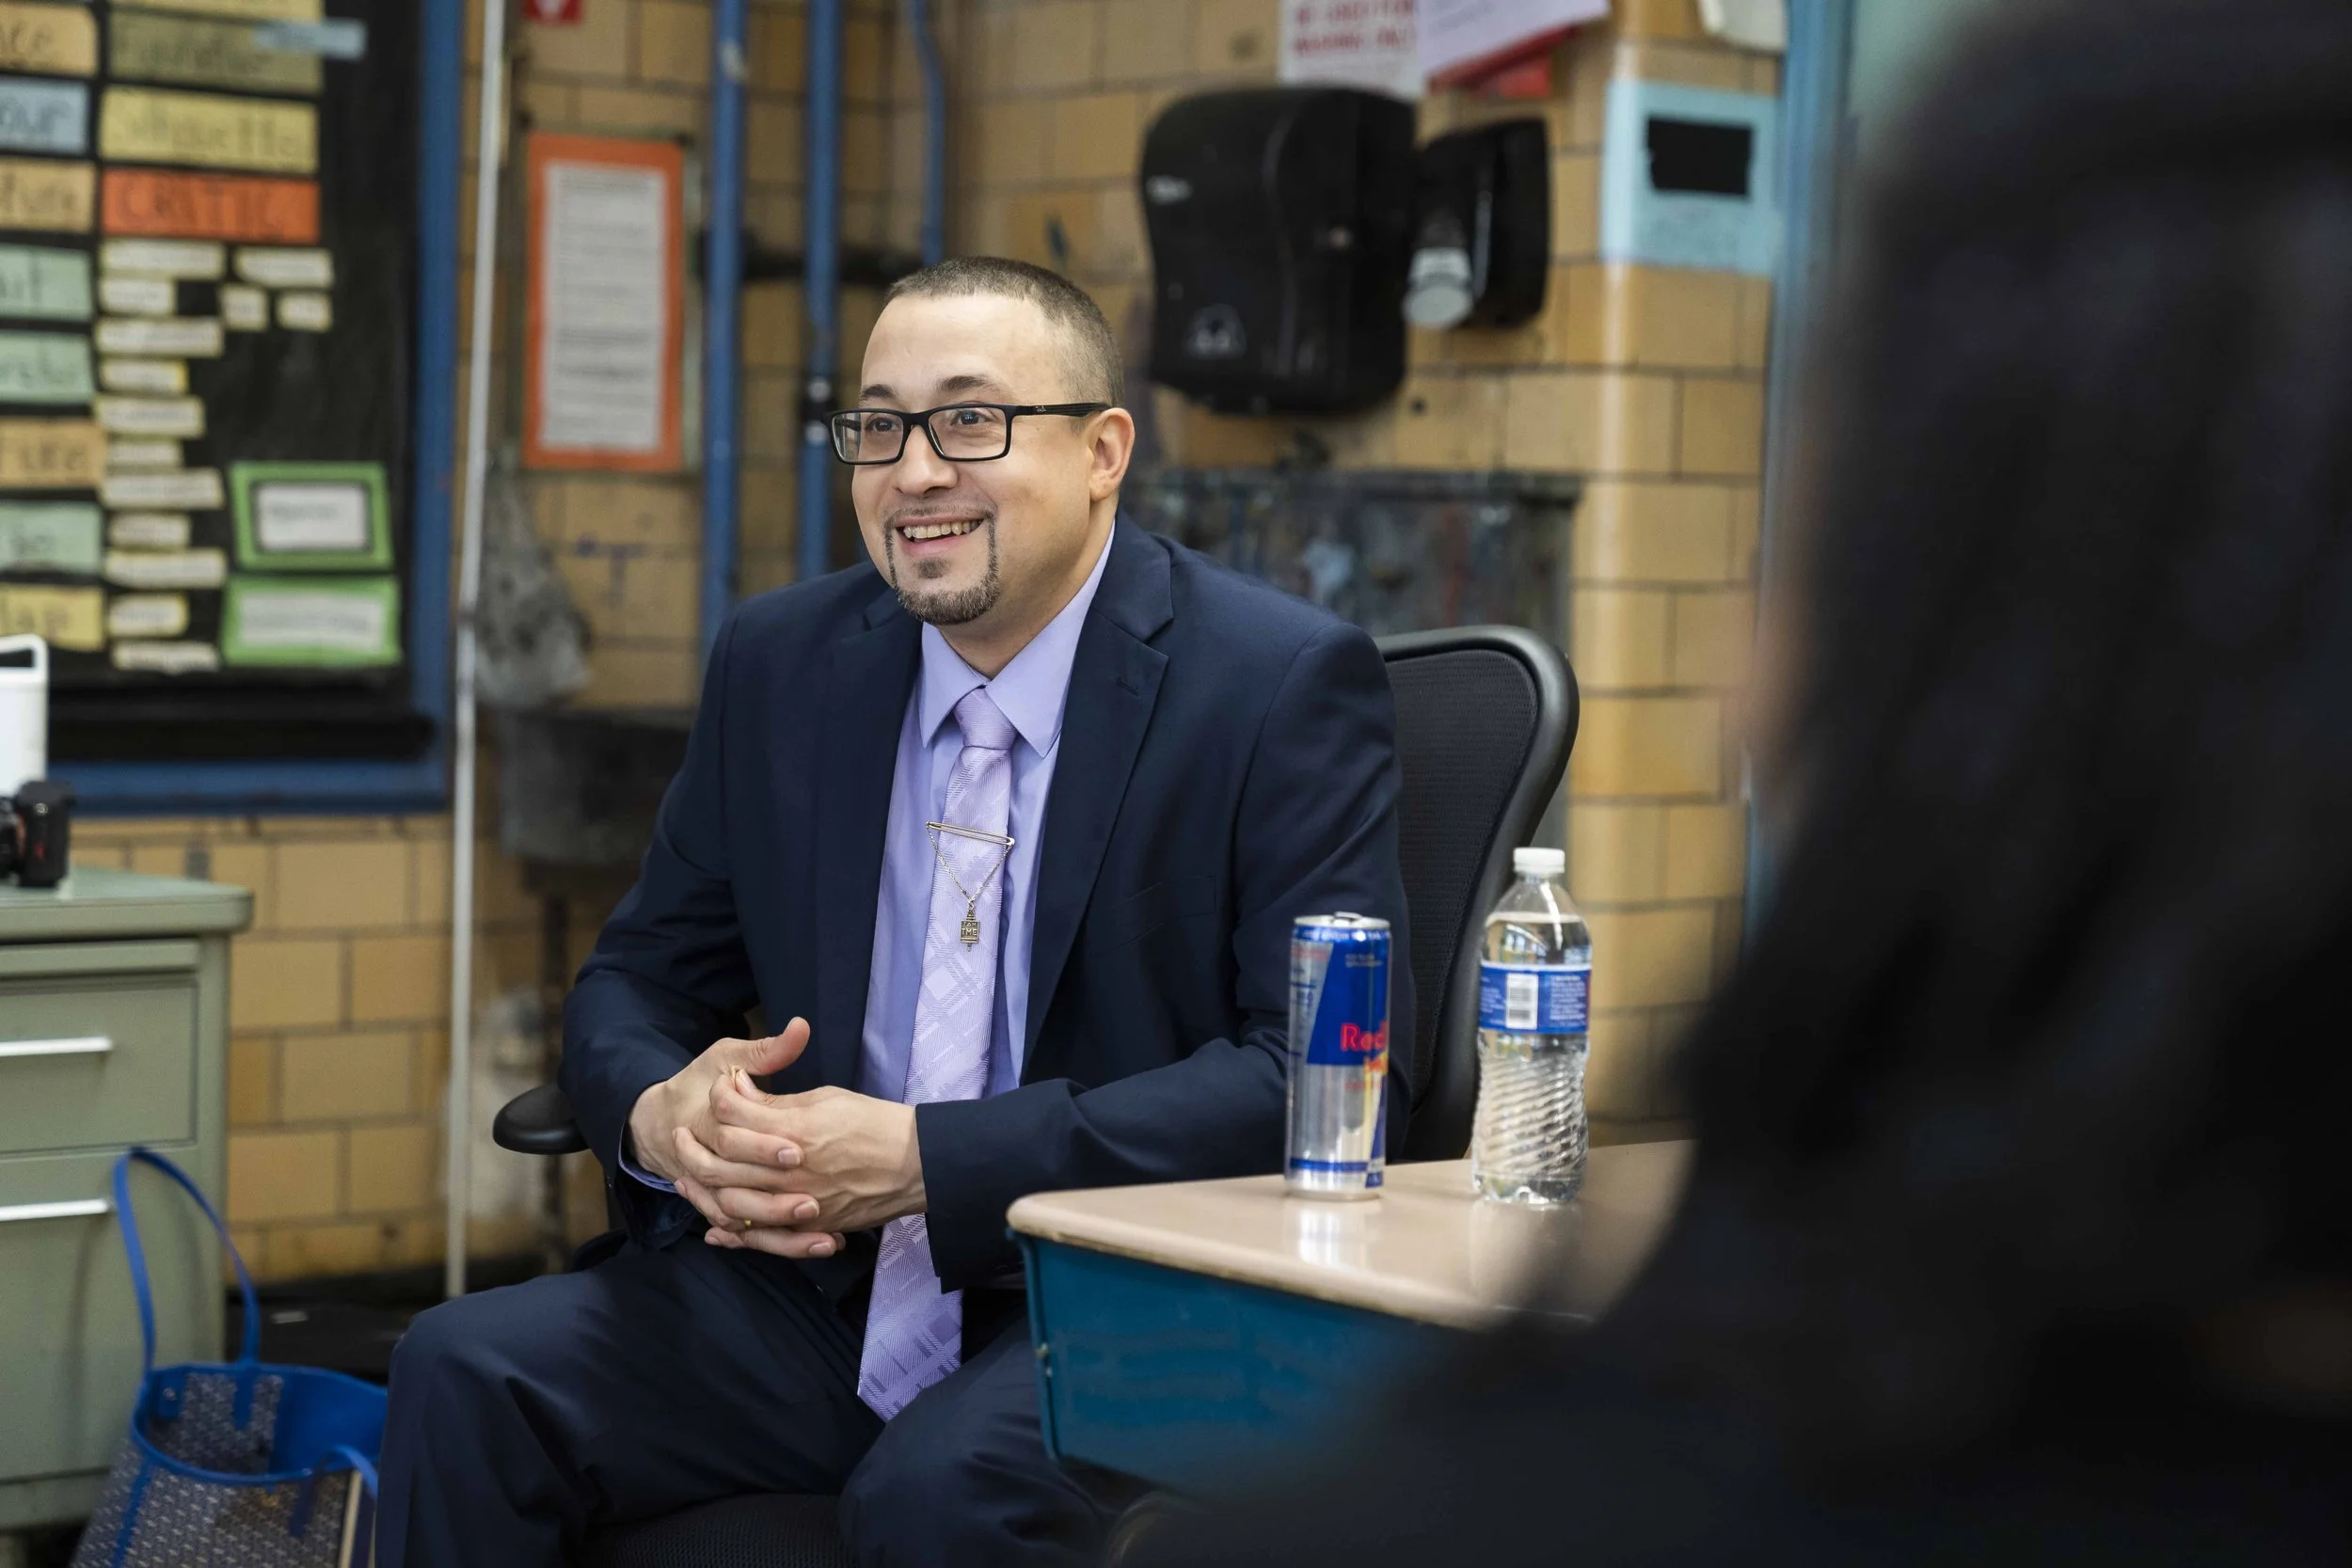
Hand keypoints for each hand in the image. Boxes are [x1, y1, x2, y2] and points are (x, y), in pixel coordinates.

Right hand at [627, 1020, 843, 1259]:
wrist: (654, 1122)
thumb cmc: (696, 1086)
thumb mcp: (724, 1060)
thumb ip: (764, 1052)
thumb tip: (800, 1028)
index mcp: (706, 1127)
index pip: (733, 1142)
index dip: (765, 1147)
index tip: (799, 1150)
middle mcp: (705, 1167)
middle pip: (737, 1195)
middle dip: (776, 1202)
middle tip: (815, 1202)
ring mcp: (711, 1194)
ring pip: (745, 1225)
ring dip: (784, 1234)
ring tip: (827, 1237)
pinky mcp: (723, 1211)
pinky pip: (749, 1237)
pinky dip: (779, 1245)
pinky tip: (821, 1245)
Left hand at [690, 1073, 924, 1259]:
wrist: (915, 1164)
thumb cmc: (873, 1122)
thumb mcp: (825, 1098)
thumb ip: (777, 1103)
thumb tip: (739, 1090)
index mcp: (794, 1130)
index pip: (733, 1113)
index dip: (720, 1093)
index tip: (722, 1085)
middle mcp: (789, 1170)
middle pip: (721, 1161)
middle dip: (694, 1145)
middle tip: (682, 1133)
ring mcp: (797, 1204)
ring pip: (730, 1204)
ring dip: (702, 1191)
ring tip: (686, 1177)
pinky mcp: (808, 1226)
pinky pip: (759, 1237)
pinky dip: (731, 1234)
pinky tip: (714, 1230)